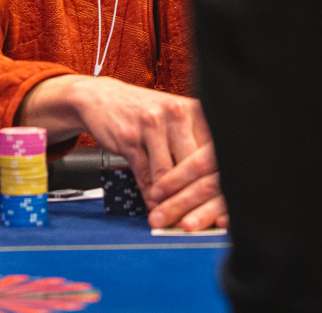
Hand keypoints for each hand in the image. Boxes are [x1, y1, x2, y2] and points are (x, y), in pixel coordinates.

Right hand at [17, 75, 226, 230]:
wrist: (102, 98)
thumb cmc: (143, 115)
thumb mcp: (172, 124)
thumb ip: (190, 151)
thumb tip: (207, 191)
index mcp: (194, 111)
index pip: (213, 153)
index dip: (218, 185)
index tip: (219, 210)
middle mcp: (177, 114)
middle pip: (194, 166)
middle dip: (195, 199)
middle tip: (196, 222)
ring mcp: (152, 124)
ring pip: (168, 174)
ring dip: (170, 202)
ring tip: (174, 218)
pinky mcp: (130, 137)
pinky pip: (145, 175)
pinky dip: (150, 196)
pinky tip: (154, 206)